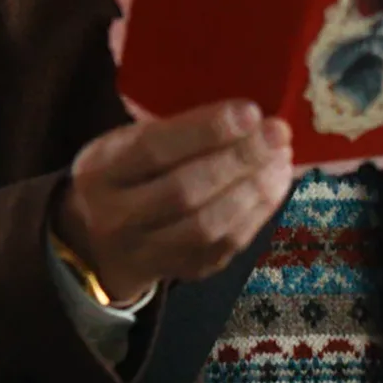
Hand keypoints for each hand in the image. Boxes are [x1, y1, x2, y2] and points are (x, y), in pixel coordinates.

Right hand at [54, 100, 294, 302]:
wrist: (100, 245)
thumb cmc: (126, 177)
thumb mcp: (126, 145)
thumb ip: (173, 132)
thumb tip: (246, 116)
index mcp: (100, 172)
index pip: (154, 150)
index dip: (206, 131)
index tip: (250, 111)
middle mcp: (117, 217)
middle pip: (185, 190)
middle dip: (240, 159)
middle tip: (277, 133)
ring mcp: (148, 252)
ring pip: (208, 225)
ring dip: (254, 189)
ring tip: (282, 158)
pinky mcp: (181, 271)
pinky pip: (226, 245)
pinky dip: (258, 213)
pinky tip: (276, 184)